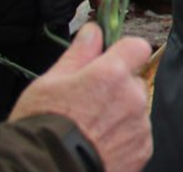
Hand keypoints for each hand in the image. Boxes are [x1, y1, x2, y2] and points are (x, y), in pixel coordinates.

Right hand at [10, 22, 152, 171]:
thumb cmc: (40, 127)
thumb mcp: (49, 83)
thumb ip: (79, 54)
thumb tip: (93, 31)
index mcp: (111, 74)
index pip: (137, 47)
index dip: (124, 53)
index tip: (111, 63)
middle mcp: (132, 96)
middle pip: (134, 81)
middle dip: (118, 89)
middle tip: (89, 105)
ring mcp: (139, 125)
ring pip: (136, 110)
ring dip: (121, 116)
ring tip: (91, 131)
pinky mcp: (142, 151)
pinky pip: (138, 136)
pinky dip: (124, 140)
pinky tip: (99, 147)